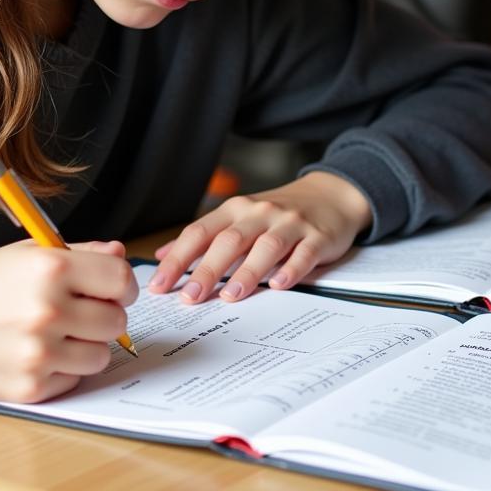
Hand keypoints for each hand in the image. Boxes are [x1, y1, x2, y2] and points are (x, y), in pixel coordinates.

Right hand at [0, 240, 137, 402]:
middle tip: (82, 312)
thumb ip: (82, 252)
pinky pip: (74, 379)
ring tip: (61, 334)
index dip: (123, 285)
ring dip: (88, 345)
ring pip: (101, 354)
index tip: (115, 290)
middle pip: (116, 320)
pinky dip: (64, 369)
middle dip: (105, 315)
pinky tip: (41, 354)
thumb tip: (120, 254)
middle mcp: (48, 310)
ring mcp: (38, 352)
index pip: (121, 279)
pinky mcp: (29, 386)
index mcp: (52, 268)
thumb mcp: (30, 253)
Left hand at [149, 172, 371, 302]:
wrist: (330, 195)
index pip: (200, 232)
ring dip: (248, 271)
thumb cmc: (278, 212)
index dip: (178, 258)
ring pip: (267, 246)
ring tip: (231, 295)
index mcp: (236, 209)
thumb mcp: (239, 217)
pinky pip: (304, 253)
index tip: (159, 284)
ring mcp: (291, 223)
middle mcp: (261, 213)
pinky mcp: (318, 236)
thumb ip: (204, 236)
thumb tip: (162, 255)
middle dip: (208, 269)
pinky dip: (291, 270)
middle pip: (230, 240)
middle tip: (190, 296)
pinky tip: (279, 285)